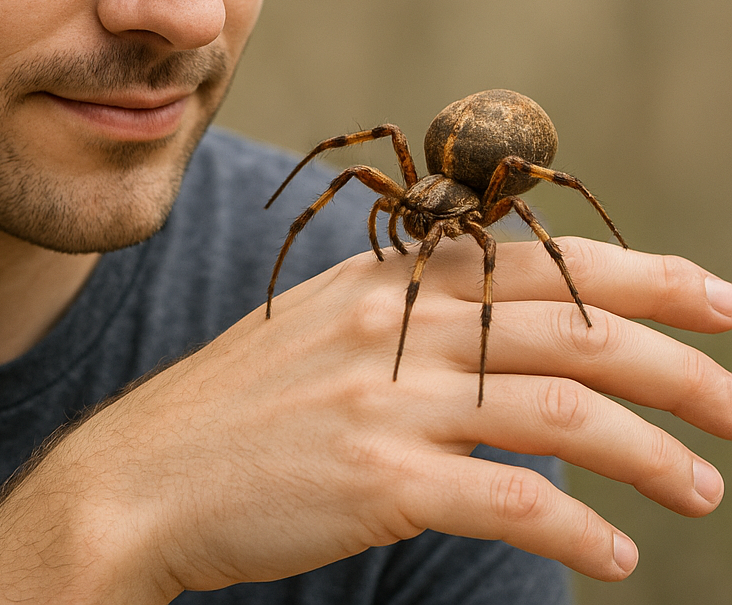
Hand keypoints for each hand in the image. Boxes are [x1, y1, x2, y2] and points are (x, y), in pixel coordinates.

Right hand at [0, 238, 731, 602]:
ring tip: (708, 489)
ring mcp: (386, 399)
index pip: (537, 260)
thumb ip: (418, 318)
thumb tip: (518, 341)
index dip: (640, 273)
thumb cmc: (241, 406)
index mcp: (387, 278)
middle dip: (676, 363)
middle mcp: (395, 323)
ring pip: (560, 411)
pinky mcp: (374, 479)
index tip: (716, 298)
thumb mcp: (328, 328)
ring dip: (653, 452)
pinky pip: (509, 500)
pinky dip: (579, 529)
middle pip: (569, 328)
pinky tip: (618, 555)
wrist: (142, 476)